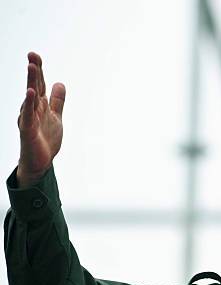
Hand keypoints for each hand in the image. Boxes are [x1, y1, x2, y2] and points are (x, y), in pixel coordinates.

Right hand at [16, 52, 65, 187]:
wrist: (40, 161)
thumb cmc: (45, 139)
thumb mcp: (55, 116)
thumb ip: (57, 101)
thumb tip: (59, 83)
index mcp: (40, 105)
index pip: (39, 84)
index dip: (38, 70)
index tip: (35, 56)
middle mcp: (33, 109)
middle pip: (34, 87)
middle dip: (34, 71)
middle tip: (32, 55)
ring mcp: (29, 119)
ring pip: (30, 98)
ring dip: (31, 82)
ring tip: (31, 67)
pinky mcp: (28, 130)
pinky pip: (28, 115)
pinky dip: (29, 104)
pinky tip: (30, 93)